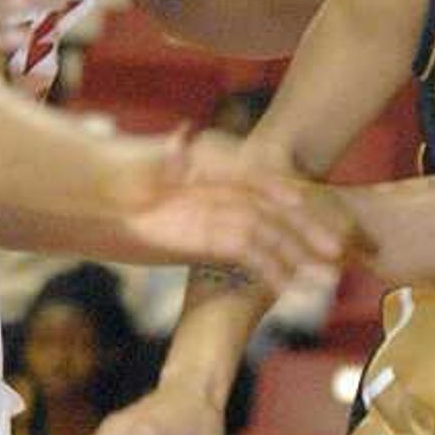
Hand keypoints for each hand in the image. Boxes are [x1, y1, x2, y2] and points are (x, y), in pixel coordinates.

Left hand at [117, 129, 347, 293]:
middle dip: (305, 229)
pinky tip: (294, 290)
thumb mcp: (141, 167)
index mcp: (215, 159)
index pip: (255, 174)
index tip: (302, 202)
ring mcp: (225, 213)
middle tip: (335, 248)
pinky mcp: (218, 240)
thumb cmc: (119, 175)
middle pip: (274, 208)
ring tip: (328, 276)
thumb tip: (180, 144)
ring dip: (299, 255)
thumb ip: (167, 158)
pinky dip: (274, 272)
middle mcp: (227, 185)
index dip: (280, 188)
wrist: (98, 199)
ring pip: (270, 236)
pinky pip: (253, 257)